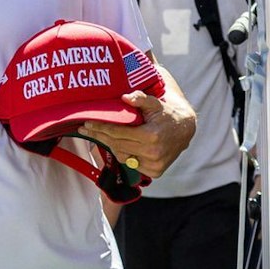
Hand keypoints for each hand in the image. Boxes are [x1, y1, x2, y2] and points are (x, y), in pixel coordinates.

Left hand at [78, 88, 195, 178]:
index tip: (87, 123)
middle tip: (84, 130)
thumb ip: (141, 99)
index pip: (118, 133)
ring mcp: (154, 164)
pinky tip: (116, 145)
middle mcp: (152, 152)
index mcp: (151, 136)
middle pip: (117, 145)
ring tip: (98, 135)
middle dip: (99, 136)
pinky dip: (124, 154)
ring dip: (110, 145)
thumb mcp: (155, 103)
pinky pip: (132, 164)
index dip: (101, 127)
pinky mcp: (155, 171)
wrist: (185, 130)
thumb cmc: (166, 114)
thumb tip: (125, 97)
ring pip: (122, 156)